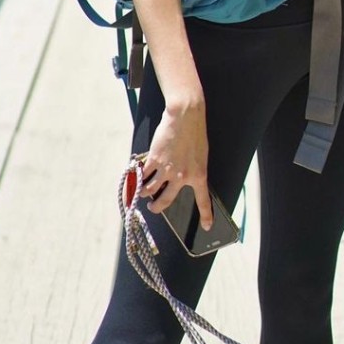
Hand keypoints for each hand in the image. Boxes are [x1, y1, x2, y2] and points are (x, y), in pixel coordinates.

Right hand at [140, 98, 211, 230]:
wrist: (185, 117)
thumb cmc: (195, 133)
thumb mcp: (200, 155)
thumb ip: (193, 169)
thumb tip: (182, 178)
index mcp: (198, 175)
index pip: (203, 200)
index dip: (206, 215)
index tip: (207, 226)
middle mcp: (182, 177)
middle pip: (166, 200)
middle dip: (157, 207)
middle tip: (153, 207)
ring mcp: (167, 169)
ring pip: (150, 189)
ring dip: (144, 192)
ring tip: (142, 192)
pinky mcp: (155, 159)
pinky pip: (144, 173)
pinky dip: (138, 176)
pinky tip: (136, 176)